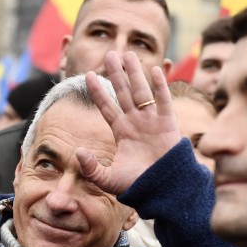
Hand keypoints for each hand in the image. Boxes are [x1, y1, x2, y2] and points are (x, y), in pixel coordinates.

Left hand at [78, 51, 181, 194]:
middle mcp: (136, 122)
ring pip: (141, 91)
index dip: (98, 91)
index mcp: (122, 132)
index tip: (88, 75)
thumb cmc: (138, 187)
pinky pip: (163, 100)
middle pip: (124, 92)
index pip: (107, 107)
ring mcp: (152, 121)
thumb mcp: (108, 179)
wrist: (164, 192)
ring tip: (128, 53)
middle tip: (110, 53)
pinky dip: (160, 85)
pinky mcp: (168, 124)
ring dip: (135, 73)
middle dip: (117, 73)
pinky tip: (154, 70)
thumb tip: (77, 151)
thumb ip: (91, 168)